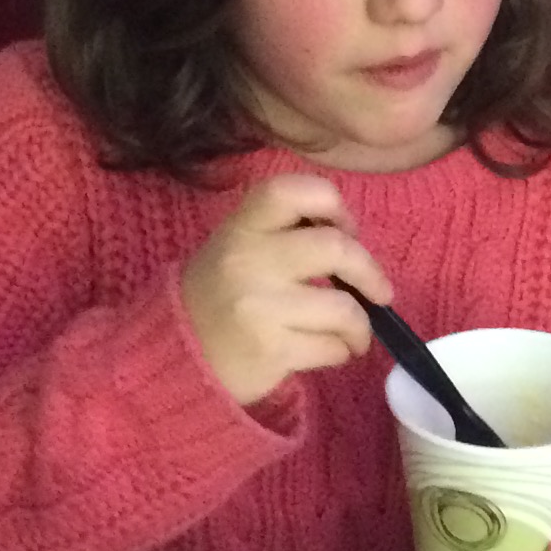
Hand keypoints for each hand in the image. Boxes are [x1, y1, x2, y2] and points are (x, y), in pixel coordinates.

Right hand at [179, 175, 387, 408]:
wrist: (173, 359)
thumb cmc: (218, 299)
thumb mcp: (236, 248)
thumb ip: (284, 234)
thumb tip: (353, 242)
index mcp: (241, 227)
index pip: (294, 191)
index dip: (333, 205)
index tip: (346, 230)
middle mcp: (248, 259)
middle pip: (336, 248)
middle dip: (369, 272)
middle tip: (378, 292)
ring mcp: (259, 305)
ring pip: (344, 308)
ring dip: (360, 326)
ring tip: (354, 334)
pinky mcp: (270, 349)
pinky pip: (331, 347)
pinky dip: (342, 351)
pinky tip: (331, 351)